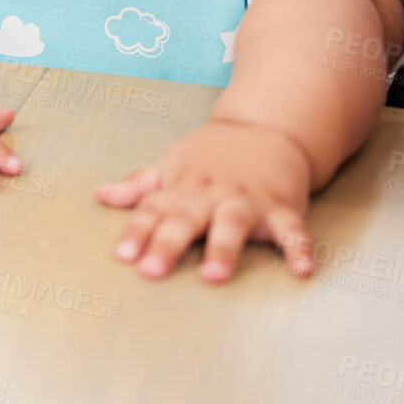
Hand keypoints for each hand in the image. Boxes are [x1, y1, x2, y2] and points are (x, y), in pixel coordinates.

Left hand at [94, 119, 315, 281]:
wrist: (267, 128)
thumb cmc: (213, 156)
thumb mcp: (172, 165)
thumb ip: (139, 185)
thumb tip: (101, 195)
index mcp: (183, 188)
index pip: (153, 210)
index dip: (137, 233)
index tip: (123, 256)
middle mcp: (211, 194)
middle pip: (186, 219)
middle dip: (169, 244)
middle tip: (151, 271)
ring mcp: (248, 200)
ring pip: (233, 223)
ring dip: (223, 248)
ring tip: (213, 275)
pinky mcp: (282, 207)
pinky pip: (291, 230)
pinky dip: (298, 249)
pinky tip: (302, 271)